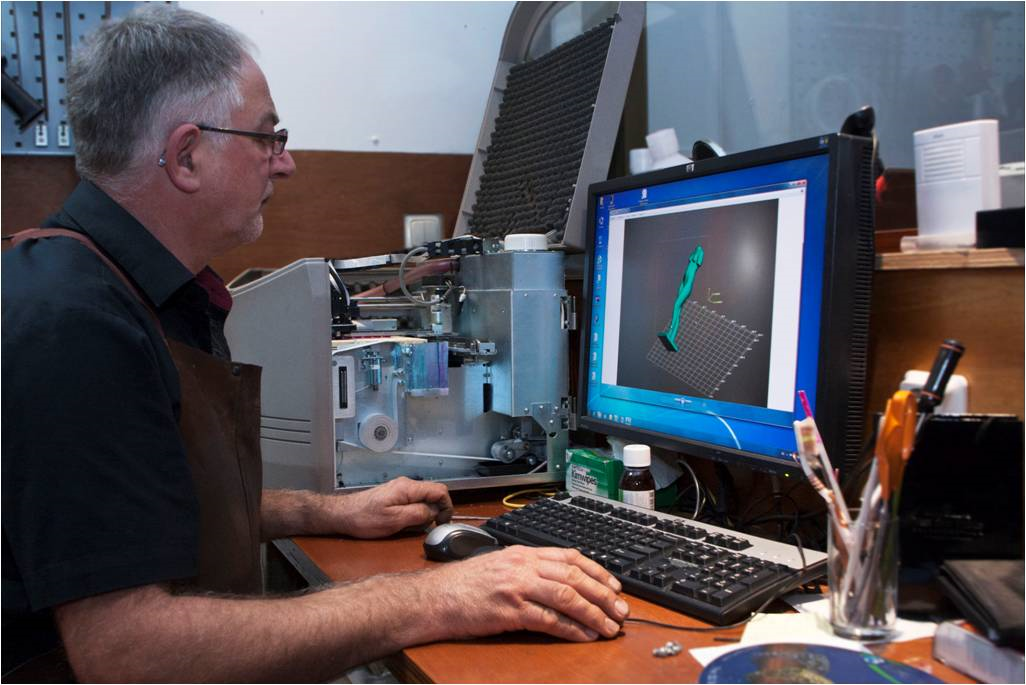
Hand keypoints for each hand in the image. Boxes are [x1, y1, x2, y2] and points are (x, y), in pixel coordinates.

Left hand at [338, 477, 452, 538]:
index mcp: (408, 488)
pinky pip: (413, 503)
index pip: (440, 490)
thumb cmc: (365, 518)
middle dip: (435, 511)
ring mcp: (400, 490)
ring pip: (423, 500)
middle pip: (433, 494)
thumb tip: (433, 513)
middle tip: (426, 527)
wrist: (343, 514)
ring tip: (411, 527)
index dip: (447, 506)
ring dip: (423, 514)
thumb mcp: (394, 520)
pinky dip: (414, 514)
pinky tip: (403, 524)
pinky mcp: (395, 496)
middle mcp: (406, 485)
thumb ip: (417, 514)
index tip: (443, 522)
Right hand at [430, 545, 628, 641]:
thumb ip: (527, 569)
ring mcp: (517, 587)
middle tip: (622, 610)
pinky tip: (584, 636)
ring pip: (567, 596)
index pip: (570, 556)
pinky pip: (549, 620)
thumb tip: (559, 580)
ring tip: (610, 627)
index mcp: (523, 553)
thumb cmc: (463, 585)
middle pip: (575, 576)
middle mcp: (523, 566)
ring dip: (594, 613)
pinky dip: (571, 630)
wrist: (434, 598)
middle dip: (603, 594)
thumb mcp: (499, 565)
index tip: (615, 585)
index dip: (598, 571)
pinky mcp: (510, 611)